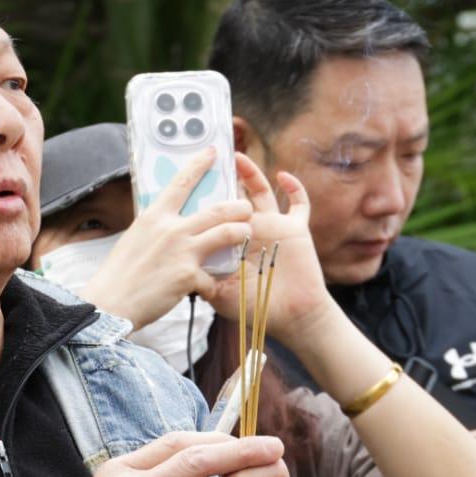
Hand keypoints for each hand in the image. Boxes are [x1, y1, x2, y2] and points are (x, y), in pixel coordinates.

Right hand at [81, 148, 251, 327]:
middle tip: (246, 207)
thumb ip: (157, 227)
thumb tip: (173, 222)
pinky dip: (214, 281)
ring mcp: (182, 251)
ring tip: (246, 234)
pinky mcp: (189, 275)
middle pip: (217, 209)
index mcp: (154, 216)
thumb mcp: (135, 238)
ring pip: (227, 233)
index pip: (181, 182)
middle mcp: (171, 229)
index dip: (199, 164)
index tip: (213, 152)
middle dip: (238, 206)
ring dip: (242, 232)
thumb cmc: (120, 274)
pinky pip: (213, 275)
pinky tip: (210, 286)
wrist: (110, 304)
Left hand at [204, 156, 335, 348]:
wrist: (291, 318)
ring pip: (261, 193)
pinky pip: (299, 204)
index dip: (204, 196)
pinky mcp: (295, 229)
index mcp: (229, 241)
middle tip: (211, 159)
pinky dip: (295, 188)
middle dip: (224, 178)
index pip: (213, 213)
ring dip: (251, 174)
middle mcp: (249, 229)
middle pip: (234, 196)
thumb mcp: (220, 294)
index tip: (188, 178)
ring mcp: (272, 227)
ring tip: (238, 158)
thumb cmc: (256, 308)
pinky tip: (284, 176)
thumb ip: (201, 280)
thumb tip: (176, 269)